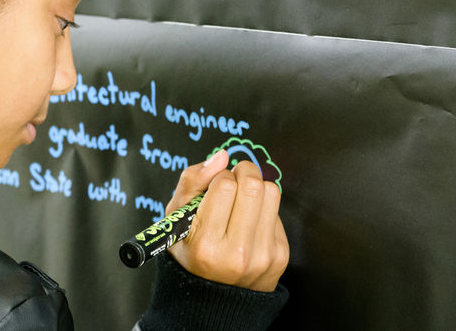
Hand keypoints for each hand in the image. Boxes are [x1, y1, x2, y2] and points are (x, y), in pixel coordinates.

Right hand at [166, 149, 288, 291]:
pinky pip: (278, 212)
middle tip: (233, 177)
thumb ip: (191, 181)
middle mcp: (237, 253)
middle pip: (252, 186)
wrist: (214, 298)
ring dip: (256, 186)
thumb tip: (221, 156)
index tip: (214, 184)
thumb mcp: (175, 218)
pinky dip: (263, 208)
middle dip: (243, 171)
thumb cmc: (190, 251)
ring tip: (241, 196)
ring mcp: (262, 256)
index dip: (218, 176)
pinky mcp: (280, 255)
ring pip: (271, 193)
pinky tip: (249, 219)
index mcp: (205, 244)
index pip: (223, 185)